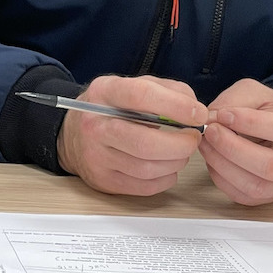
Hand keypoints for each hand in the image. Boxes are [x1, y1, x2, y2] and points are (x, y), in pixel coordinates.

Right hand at [55, 75, 206, 195]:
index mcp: (104, 93)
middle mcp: (95, 125)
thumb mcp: (134, 86)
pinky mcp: (103, 180)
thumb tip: (195, 110)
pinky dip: (166, 177)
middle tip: (193, 138)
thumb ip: (168, 90)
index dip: (176, 106)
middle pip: (145, 142)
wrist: (73, 135)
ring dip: (176, 161)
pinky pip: (146, 186)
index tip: (198, 115)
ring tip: (179, 151)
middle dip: (181, 144)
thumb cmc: (112, 109)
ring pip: (148, 168)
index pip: (141, 96)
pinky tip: (165, 165)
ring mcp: (96, 156)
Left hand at [200, 79, 272, 204]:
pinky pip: (243, 196)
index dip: (252, 123)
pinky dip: (221, 178)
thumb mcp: (258, 93)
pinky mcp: (272, 197)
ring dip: (223, 165)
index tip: (224, 114)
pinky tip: (212, 159)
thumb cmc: (272, 111)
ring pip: (257, 186)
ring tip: (206, 143)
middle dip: (233, 148)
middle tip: (210, 131)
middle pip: (272, 166)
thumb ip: (236, 100)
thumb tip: (211, 118)